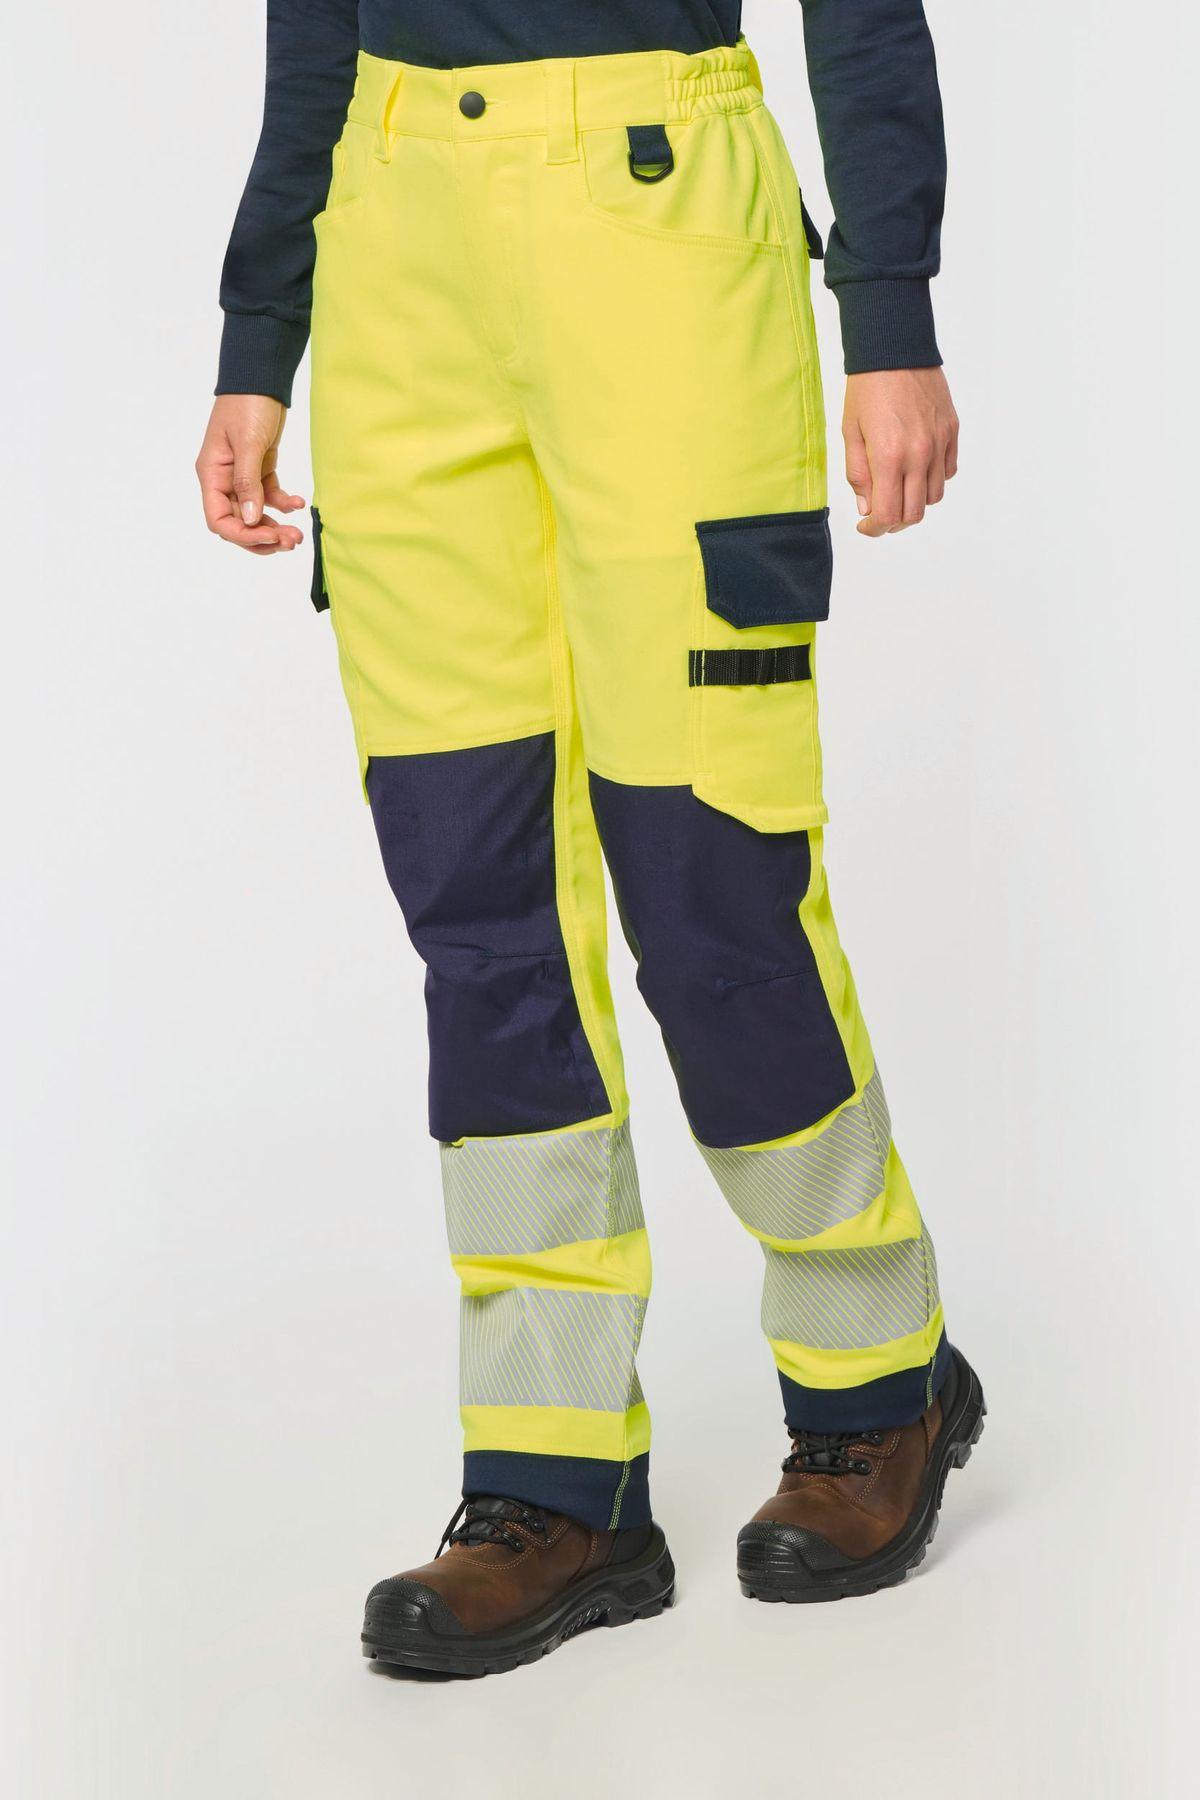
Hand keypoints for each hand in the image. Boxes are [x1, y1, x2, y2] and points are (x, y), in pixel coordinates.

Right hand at [195, 395, 305, 553]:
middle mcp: (223, 480)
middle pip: (238, 523)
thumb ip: (248, 483)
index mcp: (212, 474)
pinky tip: (298, 503)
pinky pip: (269, 497)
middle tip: (291, 541)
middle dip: (263, 536)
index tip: (270, 536)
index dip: (243, 535)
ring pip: (255, 514)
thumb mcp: (248, 443)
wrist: (261, 378)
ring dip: (275, 526)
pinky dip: (283, 504)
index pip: (218, 520)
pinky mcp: (259, 469)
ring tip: (297, 534)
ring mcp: (241, 476)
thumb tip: (249, 519)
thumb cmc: (247, 404)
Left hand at [842, 368, 958, 537]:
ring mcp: (939, 443)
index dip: (875, 529)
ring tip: (898, 488)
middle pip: (913, 514)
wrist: (895, 348)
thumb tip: (866, 508)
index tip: (867, 526)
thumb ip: (858, 474)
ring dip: (914, 501)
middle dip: (894, 522)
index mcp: (888, 457)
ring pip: (933, 496)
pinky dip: (932, 479)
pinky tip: (916, 468)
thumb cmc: (866, 388)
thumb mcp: (850, 433)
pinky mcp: (952, 431)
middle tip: (880, 514)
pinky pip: (947, 472)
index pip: (888, 515)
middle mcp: (919, 455)